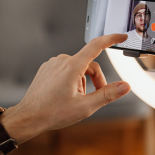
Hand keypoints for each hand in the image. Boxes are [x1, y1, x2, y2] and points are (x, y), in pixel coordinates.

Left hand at [0, 34, 130, 144]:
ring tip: (76, 100)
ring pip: (78, 68)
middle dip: (96, 80)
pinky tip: (66, 96)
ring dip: (83, 82)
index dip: (111, 39)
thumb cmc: (53, 113)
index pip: (96, 45)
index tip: (121, 36)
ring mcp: (53, 63)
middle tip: (96, 98)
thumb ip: (107, 94)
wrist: (29, 117)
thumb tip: (125, 86)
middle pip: (89, 64)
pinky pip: (66, 70)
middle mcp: (62, 60)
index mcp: (72, 66)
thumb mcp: (85, 107)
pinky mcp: (47, 68)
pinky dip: (72, 80)